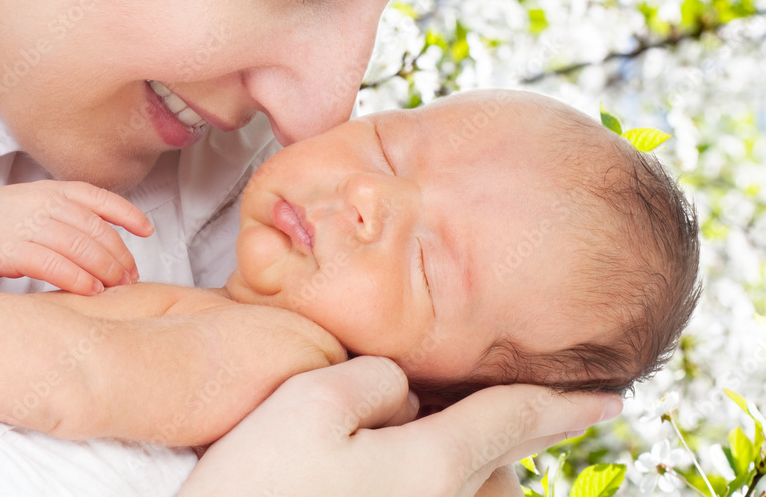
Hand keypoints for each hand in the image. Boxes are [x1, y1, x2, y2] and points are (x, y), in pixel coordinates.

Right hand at [0, 181, 151, 293]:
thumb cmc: (1, 224)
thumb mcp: (38, 207)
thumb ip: (70, 214)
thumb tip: (110, 235)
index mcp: (53, 190)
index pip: (100, 198)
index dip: (128, 214)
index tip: (147, 231)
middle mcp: (44, 203)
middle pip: (96, 230)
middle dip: (119, 255)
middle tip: (130, 277)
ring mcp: (28, 225)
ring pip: (80, 247)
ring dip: (104, 270)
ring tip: (117, 287)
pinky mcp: (11, 250)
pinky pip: (54, 265)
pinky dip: (77, 278)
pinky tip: (91, 290)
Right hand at [181, 356, 621, 496]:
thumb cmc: (253, 490)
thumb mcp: (304, 404)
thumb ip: (372, 381)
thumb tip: (402, 391)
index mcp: (431, 467)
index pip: (514, 419)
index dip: (567, 401)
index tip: (615, 394)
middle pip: (489, 466)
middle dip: (474, 436)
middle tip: (415, 417)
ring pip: (462, 494)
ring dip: (444, 469)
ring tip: (369, 458)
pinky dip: (423, 487)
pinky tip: (359, 482)